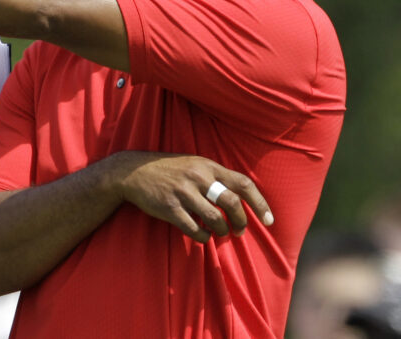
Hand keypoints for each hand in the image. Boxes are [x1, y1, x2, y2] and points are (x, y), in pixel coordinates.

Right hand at [106, 151, 272, 242]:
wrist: (132, 172)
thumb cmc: (167, 170)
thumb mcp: (193, 164)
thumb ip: (215, 176)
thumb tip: (240, 197)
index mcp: (207, 166)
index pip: (243, 184)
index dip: (260, 204)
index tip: (269, 221)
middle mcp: (198, 177)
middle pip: (232, 203)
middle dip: (241, 221)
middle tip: (239, 231)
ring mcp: (183, 192)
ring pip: (215, 218)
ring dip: (222, 231)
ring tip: (220, 234)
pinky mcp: (169, 207)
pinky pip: (194, 228)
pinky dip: (202, 236)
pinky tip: (202, 235)